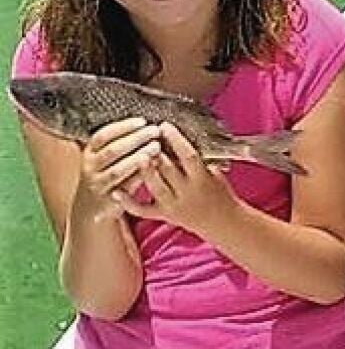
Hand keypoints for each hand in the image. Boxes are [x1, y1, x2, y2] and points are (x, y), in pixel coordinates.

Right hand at [76, 117, 160, 220]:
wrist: (90, 208)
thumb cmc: (105, 175)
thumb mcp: (105, 158)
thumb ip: (122, 144)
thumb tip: (148, 126)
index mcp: (89, 153)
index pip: (103, 136)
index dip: (122, 127)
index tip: (142, 121)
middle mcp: (89, 168)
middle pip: (112, 150)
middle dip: (135, 139)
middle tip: (155, 131)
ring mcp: (97, 185)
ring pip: (117, 170)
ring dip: (137, 158)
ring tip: (156, 147)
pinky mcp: (107, 200)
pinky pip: (124, 188)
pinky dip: (139, 177)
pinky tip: (153, 167)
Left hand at [114, 122, 234, 234]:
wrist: (223, 222)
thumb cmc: (220, 193)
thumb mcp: (215, 173)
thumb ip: (198, 159)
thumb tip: (176, 140)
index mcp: (202, 179)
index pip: (188, 155)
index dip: (176, 140)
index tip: (165, 126)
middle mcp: (187, 192)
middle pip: (168, 169)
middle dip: (156, 152)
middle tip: (144, 136)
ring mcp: (174, 205)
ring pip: (154, 187)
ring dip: (144, 171)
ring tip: (134, 154)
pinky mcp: (164, 215)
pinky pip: (143, 210)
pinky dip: (129, 202)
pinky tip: (116, 191)